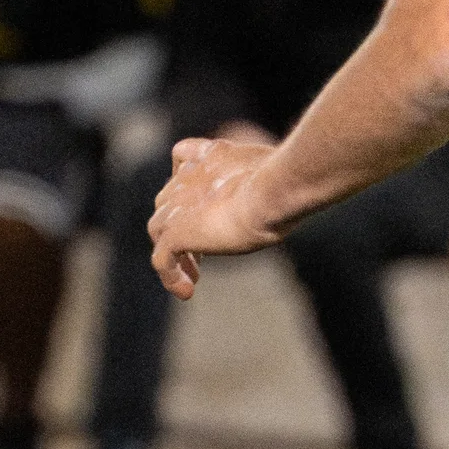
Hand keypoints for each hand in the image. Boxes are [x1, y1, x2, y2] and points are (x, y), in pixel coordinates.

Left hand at [149, 135, 284, 297]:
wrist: (272, 192)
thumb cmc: (282, 185)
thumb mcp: (273, 178)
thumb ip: (264, 182)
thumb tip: (288, 193)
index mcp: (210, 156)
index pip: (182, 164)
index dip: (189, 189)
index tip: (206, 211)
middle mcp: (188, 176)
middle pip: (167, 201)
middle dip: (180, 223)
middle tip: (202, 252)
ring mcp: (177, 204)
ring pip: (159, 229)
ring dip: (174, 253)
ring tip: (194, 277)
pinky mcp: (175, 231)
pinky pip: (161, 259)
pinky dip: (171, 277)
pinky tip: (188, 291)